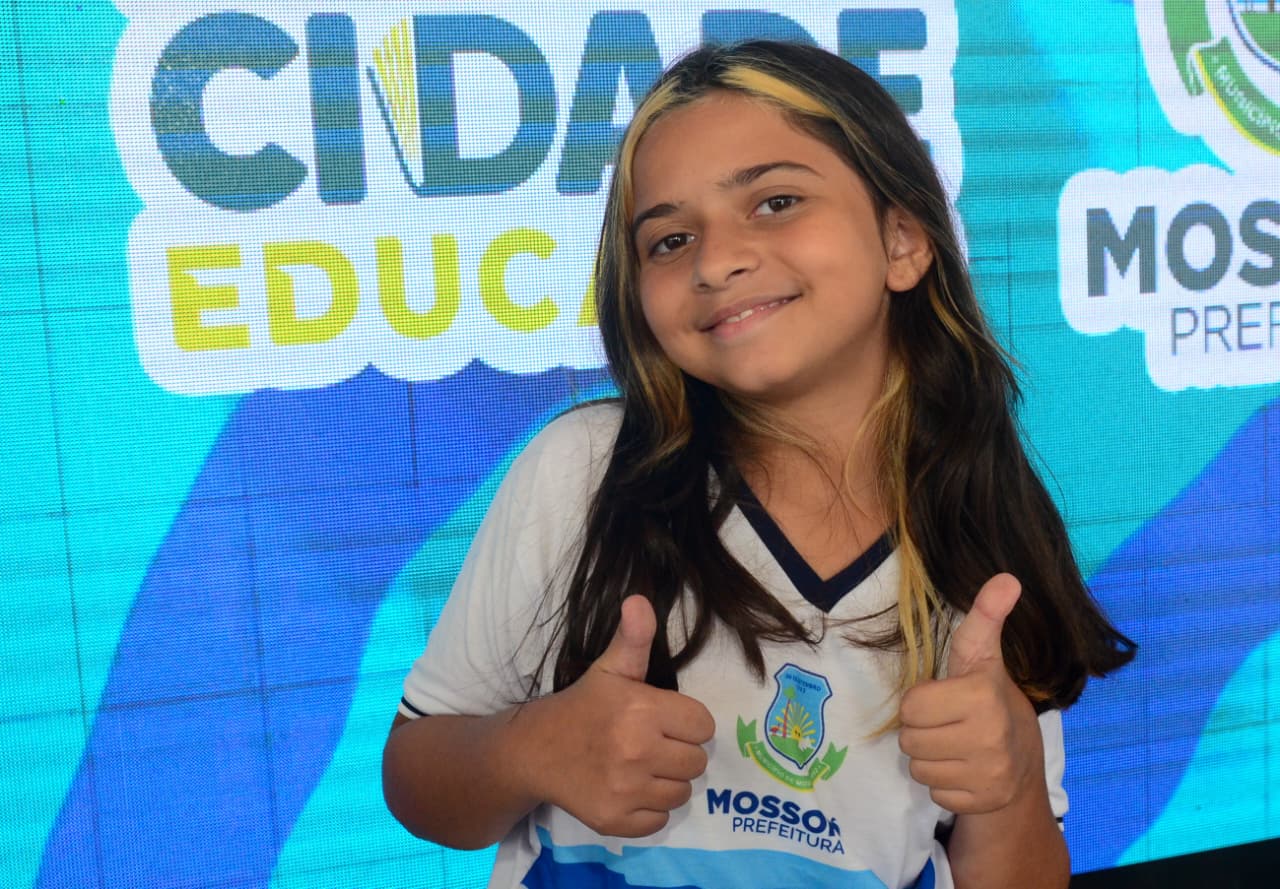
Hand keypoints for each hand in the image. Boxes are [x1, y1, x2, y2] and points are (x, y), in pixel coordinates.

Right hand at [529, 595, 715, 836]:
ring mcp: (625, 790)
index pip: (703, 726)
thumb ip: (634, 637)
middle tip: (652, 744)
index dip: (686, 722)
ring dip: (667, 781)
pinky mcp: (615, 821)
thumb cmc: (582, 707)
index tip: (664, 720)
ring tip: (642, 767)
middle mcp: (637, 752)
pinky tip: (630, 790)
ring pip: (682, 793)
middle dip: (679, 752)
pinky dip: (650, 810)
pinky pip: (660, 821)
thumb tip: (639, 599)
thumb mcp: (610, 669)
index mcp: (642, 710)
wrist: (534, 751)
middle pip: (697, 762)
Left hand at [897, 574, 1042, 814]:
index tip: (944, 700)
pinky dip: (944, 783)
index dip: (922, 702)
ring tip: (954, 746)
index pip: (912, 706)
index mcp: (982, 696)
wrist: (1023, 762)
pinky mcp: (982, 802)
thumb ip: (986, 618)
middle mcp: (988, 738)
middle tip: (947, 724)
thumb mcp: (984, 657)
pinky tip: (963, 770)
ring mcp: (988, 775)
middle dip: (922, 730)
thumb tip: (1007, 577)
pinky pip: (934, 793)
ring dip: (929, 757)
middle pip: (909, 739)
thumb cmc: (990, 699)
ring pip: (917, 767)